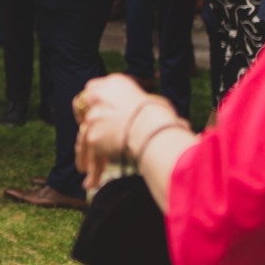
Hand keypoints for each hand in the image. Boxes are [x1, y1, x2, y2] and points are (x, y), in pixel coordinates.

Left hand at [74, 75, 185, 193]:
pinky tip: (91, 182)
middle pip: (85, 113)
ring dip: (85, 155)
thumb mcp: (156, 104)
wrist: (154, 127)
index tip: (94, 114)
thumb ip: (150, 109)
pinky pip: (89, 155)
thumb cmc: (163, 116)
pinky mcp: (92, 136)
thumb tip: (179, 124)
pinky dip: (92, 169)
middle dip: (85, 127)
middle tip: (86, 140)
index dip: (93, 104)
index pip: (93, 89)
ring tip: (85, 170)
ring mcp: (93, 116)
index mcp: (114, 83)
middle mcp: (98, 96)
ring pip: (84, 137)